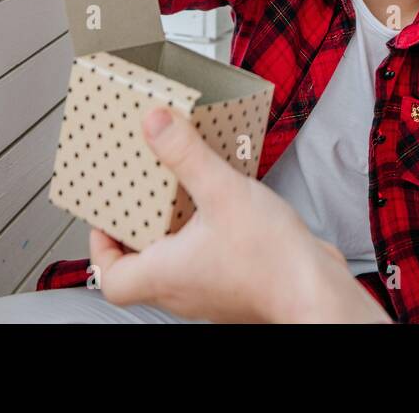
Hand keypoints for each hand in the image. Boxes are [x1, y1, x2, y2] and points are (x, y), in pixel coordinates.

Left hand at [88, 107, 391, 323]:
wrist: (318, 293)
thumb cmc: (273, 263)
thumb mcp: (223, 192)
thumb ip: (186, 155)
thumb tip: (155, 125)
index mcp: (165, 274)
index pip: (110, 277)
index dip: (101, 246)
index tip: (106, 217)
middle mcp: (182, 290)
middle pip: (140, 268)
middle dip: (138, 230)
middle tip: (142, 197)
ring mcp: (209, 292)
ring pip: (174, 265)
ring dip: (172, 233)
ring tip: (181, 196)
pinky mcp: (235, 285)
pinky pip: (206, 262)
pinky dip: (203, 238)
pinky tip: (222, 210)